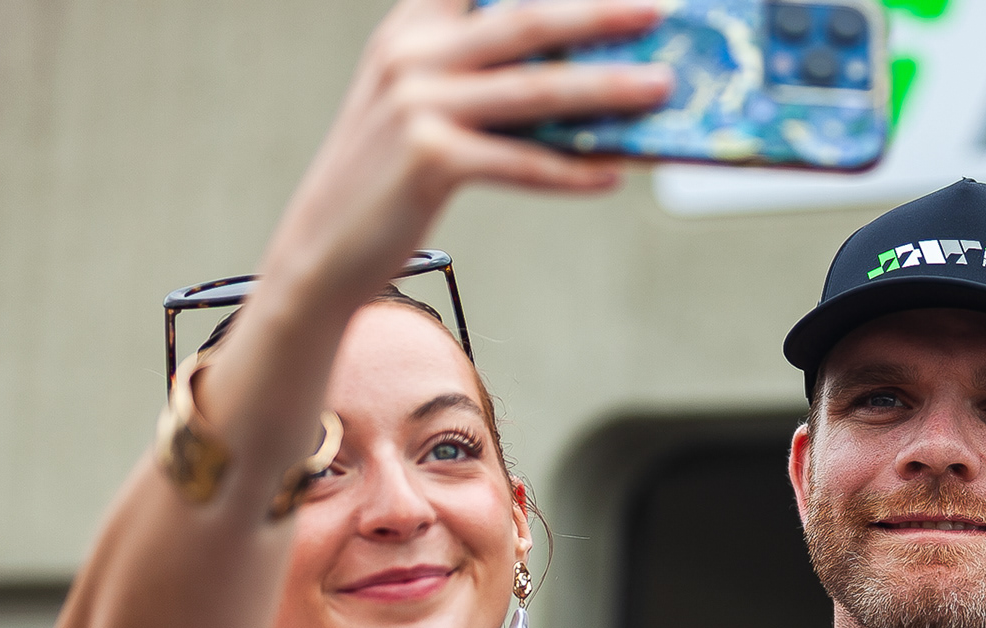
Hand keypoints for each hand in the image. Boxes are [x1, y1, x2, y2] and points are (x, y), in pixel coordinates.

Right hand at [261, 0, 673, 307]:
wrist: (324, 247)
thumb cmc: (390, 175)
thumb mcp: (422, 103)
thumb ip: (482, 74)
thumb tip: (582, 75)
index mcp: (412, 26)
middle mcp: (412, 53)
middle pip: (527, 22)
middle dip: (600, 13)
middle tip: (658, 10)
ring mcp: (418, 104)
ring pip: (537, 91)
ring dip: (608, 89)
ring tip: (661, 88)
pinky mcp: (430, 158)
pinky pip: (524, 162)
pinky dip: (573, 170)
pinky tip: (613, 174)